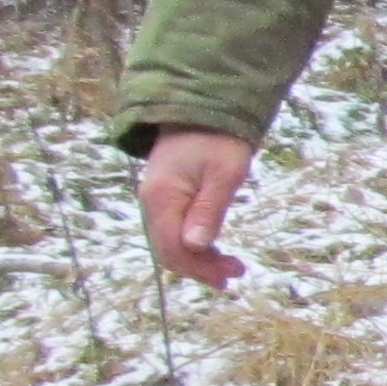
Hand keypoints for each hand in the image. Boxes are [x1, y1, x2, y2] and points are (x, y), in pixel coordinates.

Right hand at [139, 128, 255, 289]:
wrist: (201, 111)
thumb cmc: (219, 139)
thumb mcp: (224, 173)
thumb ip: (209, 210)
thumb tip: (197, 247)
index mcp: (162, 197)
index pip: (172, 248)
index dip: (199, 268)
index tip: (230, 274)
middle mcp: (151, 203)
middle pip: (168, 251)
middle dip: (199, 268)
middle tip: (234, 274)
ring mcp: (155, 202)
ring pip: (169, 244)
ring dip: (197, 260)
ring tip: (229, 267)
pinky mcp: (164, 200)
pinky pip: (173, 231)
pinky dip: (192, 246)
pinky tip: (214, 251)